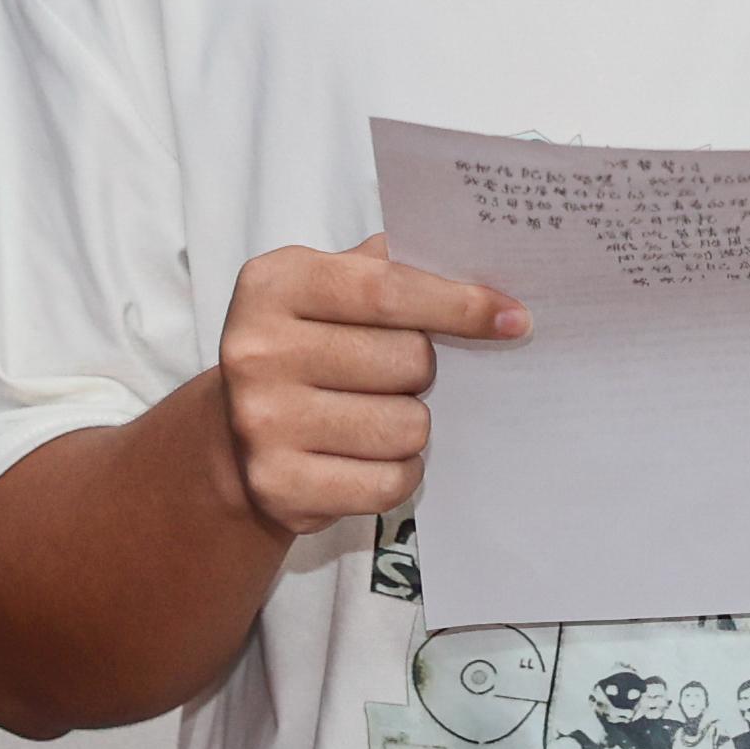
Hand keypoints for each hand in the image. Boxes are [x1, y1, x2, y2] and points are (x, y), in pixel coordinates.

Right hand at [216, 234, 525, 537]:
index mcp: (275, 284)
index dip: (459, 304)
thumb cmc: (306, 346)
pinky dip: (401, 471)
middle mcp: (258, 350)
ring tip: (382, 413)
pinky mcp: (279, 485)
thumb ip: (389, 267)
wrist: (236, 434)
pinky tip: (377, 455)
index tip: (513, 318)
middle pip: (406, 360)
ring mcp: (264, 422)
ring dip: (414, 424)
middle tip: (401, 373)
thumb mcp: (328, 287)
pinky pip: (388, 482)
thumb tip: (479, 263)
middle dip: (424, 370)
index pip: (387, 289)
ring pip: (405, 426)